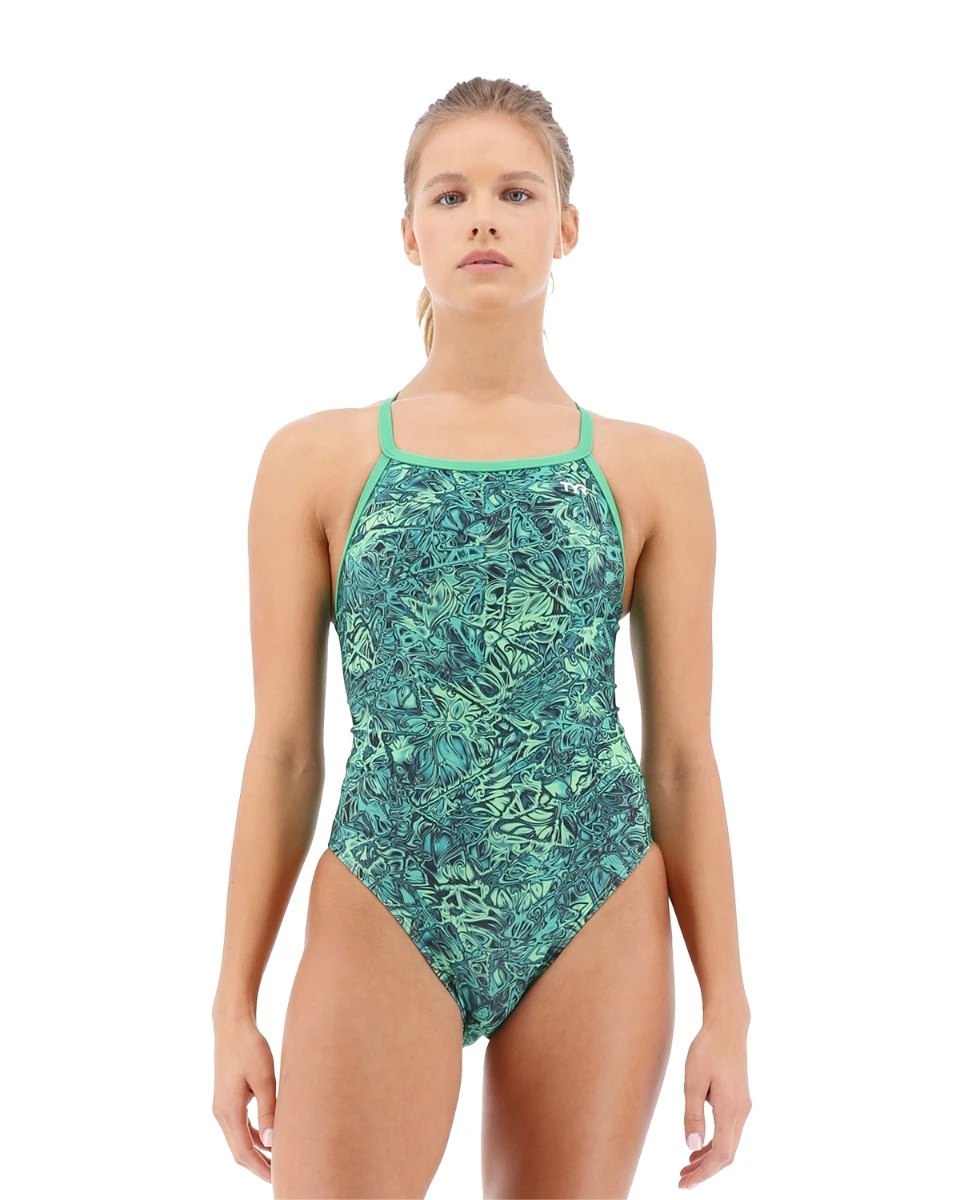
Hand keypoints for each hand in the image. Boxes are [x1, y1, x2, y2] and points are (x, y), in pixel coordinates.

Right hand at [212, 1011, 276, 1183]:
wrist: (232, 1025)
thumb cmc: (250, 1047)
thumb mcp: (264, 1078)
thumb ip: (269, 1110)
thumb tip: (272, 1144)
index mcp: (229, 1111)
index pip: (244, 1152)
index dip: (261, 1169)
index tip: (278, 1180)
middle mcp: (221, 1113)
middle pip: (239, 1150)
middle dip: (258, 1166)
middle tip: (281, 1177)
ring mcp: (222, 1106)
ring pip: (238, 1140)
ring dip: (256, 1152)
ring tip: (277, 1161)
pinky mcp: (226, 1099)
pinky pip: (239, 1126)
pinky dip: (252, 1137)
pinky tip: (268, 1138)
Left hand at [679, 1015, 751, 1189]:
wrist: (728, 1026)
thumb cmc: (707, 1049)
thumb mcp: (693, 1080)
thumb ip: (692, 1114)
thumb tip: (691, 1145)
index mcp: (730, 1110)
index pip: (720, 1155)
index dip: (703, 1173)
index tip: (684, 1184)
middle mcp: (741, 1113)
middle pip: (726, 1154)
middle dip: (705, 1171)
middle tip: (682, 1180)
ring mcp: (742, 1107)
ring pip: (728, 1144)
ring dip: (708, 1158)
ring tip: (686, 1166)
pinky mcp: (739, 1100)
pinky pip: (729, 1131)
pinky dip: (714, 1143)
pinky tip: (698, 1144)